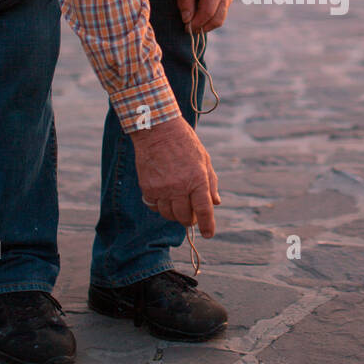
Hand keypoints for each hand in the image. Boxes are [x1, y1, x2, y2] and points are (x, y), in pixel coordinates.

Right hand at [130, 117, 220, 233]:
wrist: (157, 130)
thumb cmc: (185, 142)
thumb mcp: (204, 159)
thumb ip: (211, 182)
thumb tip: (215, 202)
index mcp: (197, 179)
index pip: (204, 210)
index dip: (208, 225)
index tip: (209, 234)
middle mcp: (179, 186)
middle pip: (184, 217)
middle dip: (190, 219)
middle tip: (192, 215)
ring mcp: (162, 188)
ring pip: (168, 214)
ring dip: (175, 214)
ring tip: (178, 204)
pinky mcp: (147, 187)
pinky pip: (154, 206)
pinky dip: (160, 206)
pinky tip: (164, 198)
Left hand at [173, 0, 232, 33]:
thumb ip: (185, 2)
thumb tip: (187, 20)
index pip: (207, 13)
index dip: (196, 23)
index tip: (185, 27)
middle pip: (217, 20)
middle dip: (202, 27)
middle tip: (188, 28)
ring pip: (219, 21)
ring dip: (206, 25)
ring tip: (192, 22)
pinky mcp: (226, 2)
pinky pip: (219, 16)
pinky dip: (209, 20)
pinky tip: (198, 16)